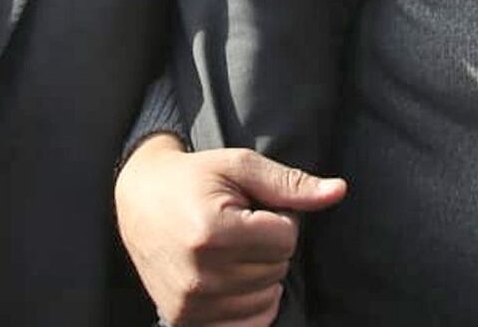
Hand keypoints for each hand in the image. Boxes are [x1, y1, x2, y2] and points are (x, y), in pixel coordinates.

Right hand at [115, 134, 346, 325]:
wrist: (138, 200)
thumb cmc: (194, 178)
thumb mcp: (239, 166)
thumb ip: (290, 183)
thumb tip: (339, 191)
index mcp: (212, 231)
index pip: (286, 237)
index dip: (278, 218)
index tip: (251, 207)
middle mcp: (200, 273)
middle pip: (278, 268)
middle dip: (269, 245)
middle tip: (240, 226)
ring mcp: (191, 303)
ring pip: (268, 298)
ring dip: (260, 274)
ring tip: (232, 248)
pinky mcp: (184, 320)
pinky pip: (248, 324)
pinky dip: (251, 303)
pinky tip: (230, 276)